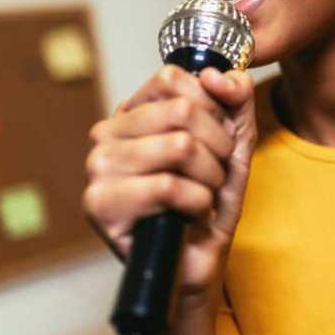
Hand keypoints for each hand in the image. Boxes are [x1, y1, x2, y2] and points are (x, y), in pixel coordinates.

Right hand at [82, 65, 256, 302]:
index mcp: (133, 112)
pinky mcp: (100, 204)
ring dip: (209, 179)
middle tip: (213, 176)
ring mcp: (98, 168)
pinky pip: (168, 186)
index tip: (216, 139)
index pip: (173, 77)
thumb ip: (236, 96)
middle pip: (182, 111)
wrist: (200, 260)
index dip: (212, 109)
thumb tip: (216, 74)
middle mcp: (107, 133)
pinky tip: (188, 216)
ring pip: (179, 147)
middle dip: (217, 149)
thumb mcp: (235, 140)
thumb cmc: (211, 199)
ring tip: (201, 197)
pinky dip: (197, 204)